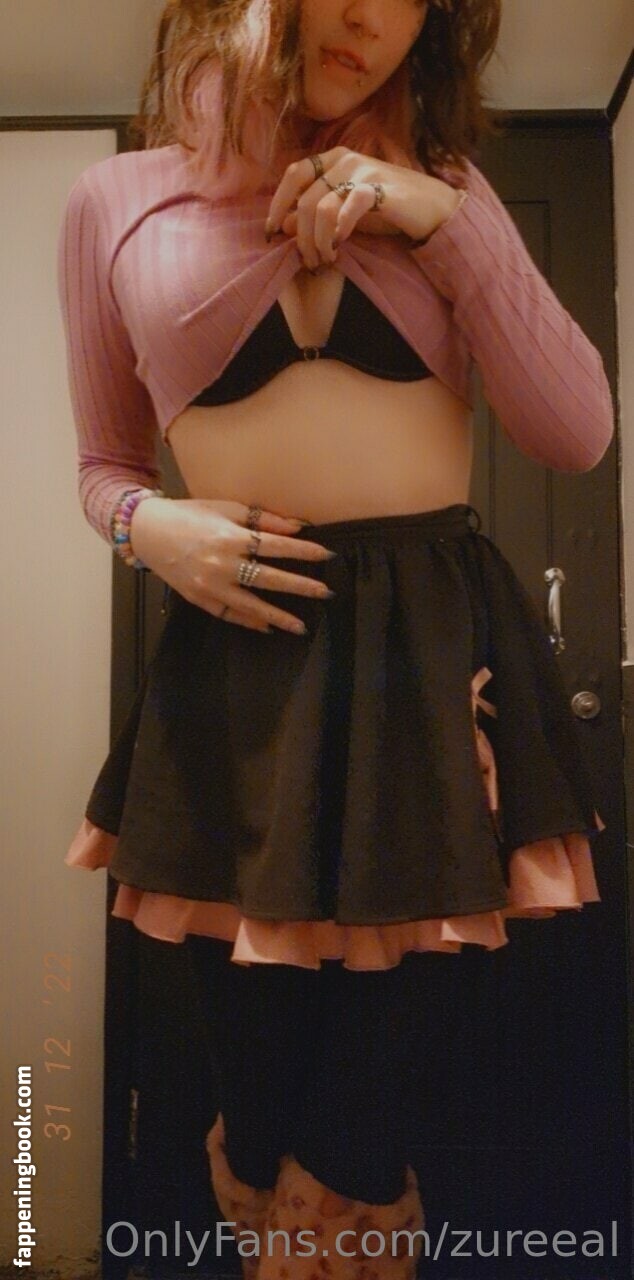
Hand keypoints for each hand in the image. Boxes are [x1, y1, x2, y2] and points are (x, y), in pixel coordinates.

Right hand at [129, 497, 335, 634]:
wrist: (148, 532)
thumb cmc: (190, 515)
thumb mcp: (226, 508)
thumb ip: (263, 519)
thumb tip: (298, 526)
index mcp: (230, 536)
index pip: (276, 546)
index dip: (303, 551)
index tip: (326, 556)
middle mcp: (221, 564)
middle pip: (269, 578)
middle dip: (300, 586)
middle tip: (326, 593)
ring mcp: (210, 585)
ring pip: (251, 605)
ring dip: (279, 616)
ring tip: (302, 626)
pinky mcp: (199, 599)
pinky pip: (229, 615)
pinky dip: (249, 622)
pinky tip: (268, 627)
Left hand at [265, 146, 463, 270]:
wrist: (434, 209)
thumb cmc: (389, 211)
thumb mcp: (345, 214)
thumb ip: (314, 215)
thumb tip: (281, 224)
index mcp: (334, 159)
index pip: (294, 175)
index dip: (277, 204)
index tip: (270, 233)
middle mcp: (345, 159)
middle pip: (305, 198)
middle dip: (301, 235)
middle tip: (309, 261)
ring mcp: (363, 171)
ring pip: (321, 206)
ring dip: (317, 240)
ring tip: (325, 260)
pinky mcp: (380, 187)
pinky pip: (348, 205)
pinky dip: (339, 227)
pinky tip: (340, 243)